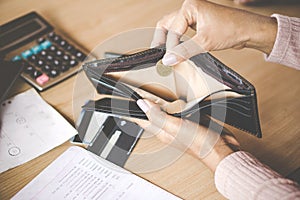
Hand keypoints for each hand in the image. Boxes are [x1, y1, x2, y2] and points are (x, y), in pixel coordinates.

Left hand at [136, 99, 239, 171]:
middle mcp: (167, 129)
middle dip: (141, 108)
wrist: (221, 149)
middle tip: (133, 99)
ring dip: (155, 106)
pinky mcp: (188, 122)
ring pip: (162, 113)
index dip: (131, 111)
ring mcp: (178, 126)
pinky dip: (171, 106)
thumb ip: (158, 116)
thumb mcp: (176, 127)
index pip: (141, 120)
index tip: (123, 103)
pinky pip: (175, 113)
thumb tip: (142, 104)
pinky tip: (171, 102)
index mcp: (162, 131)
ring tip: (146, 98)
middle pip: (150, 116)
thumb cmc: (200, 143)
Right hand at [152, 0, 276, 65]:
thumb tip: (169, 59)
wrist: (249, 31)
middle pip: (166, 24)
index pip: (172, 29)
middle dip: (162, 40)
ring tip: (166, 53)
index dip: (170, 46)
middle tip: (159, 54)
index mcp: (190, 6)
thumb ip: (184, 51)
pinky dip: (177, 41)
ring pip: (172, 27)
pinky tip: (177, 50)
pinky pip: (181, 31)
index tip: (169, 60)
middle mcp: (190, 8)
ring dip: (169, 40)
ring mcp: (194, 16)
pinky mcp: (198, 24)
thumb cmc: (233, 28)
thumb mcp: (205, 42)